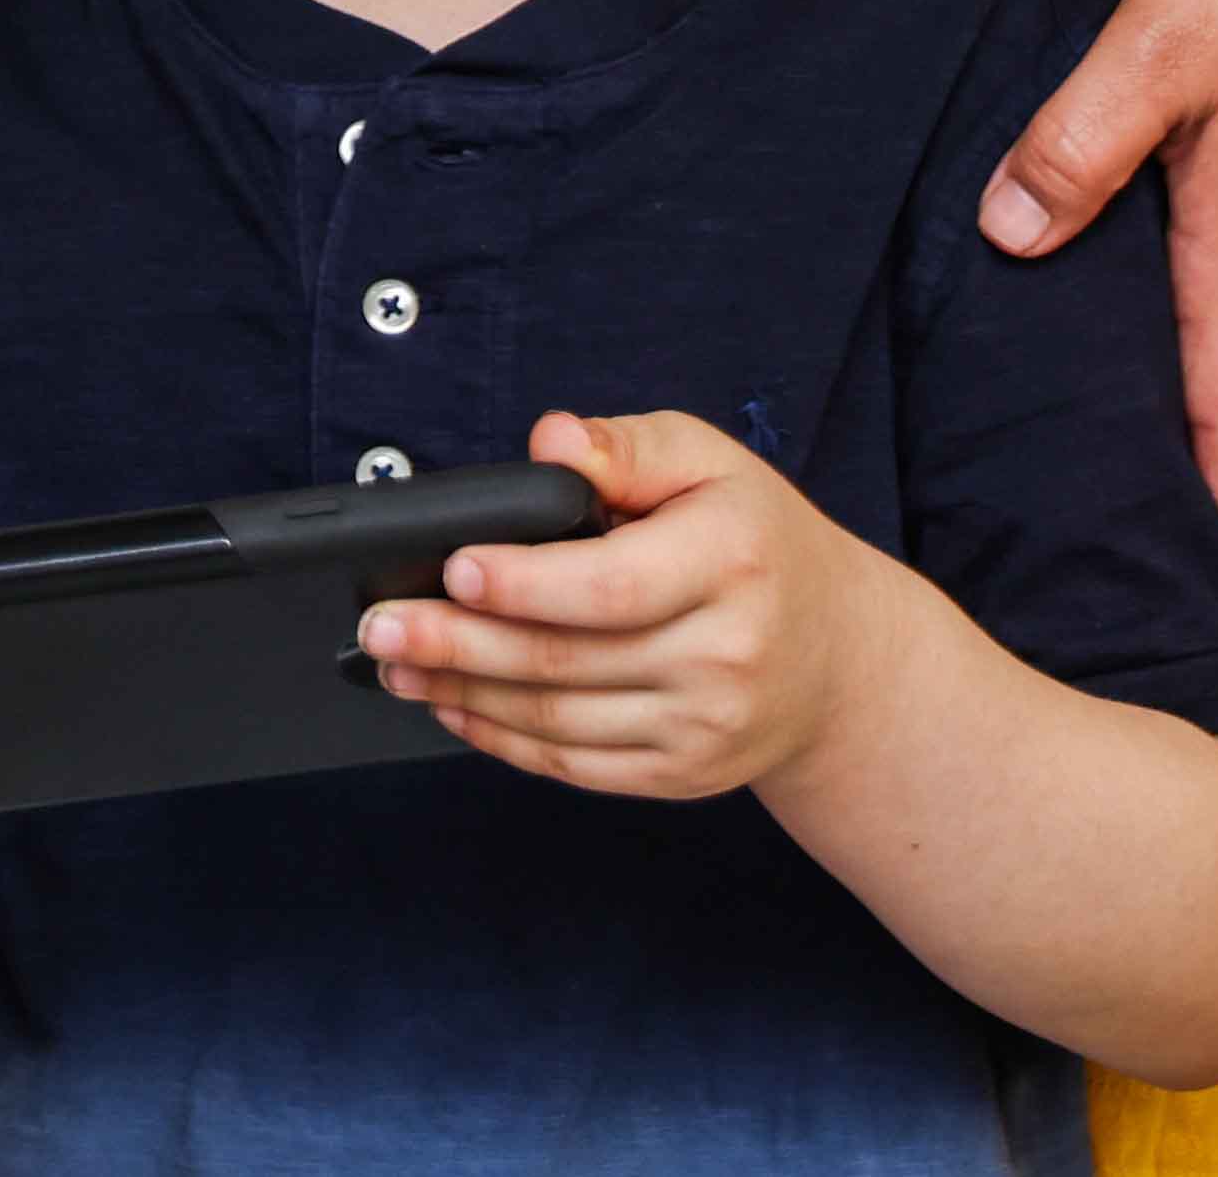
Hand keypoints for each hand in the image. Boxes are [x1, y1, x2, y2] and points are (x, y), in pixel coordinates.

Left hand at [358, 406, 894, 802]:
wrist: (838, 660)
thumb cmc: (758, 543)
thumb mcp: (711, 463)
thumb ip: (627, 447)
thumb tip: (548, 442)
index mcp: (732, 560)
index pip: (610, 585)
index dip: (523, 581)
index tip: (453, 567)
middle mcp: (723, 653)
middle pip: (565, 659)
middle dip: (457, 643)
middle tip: (380, 627)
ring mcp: (703, 726)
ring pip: (557, 717)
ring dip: (463, 693)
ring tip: (396, 664)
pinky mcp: (681, 775)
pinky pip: (573, 764)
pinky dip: (502, 738)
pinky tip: (455, 705)